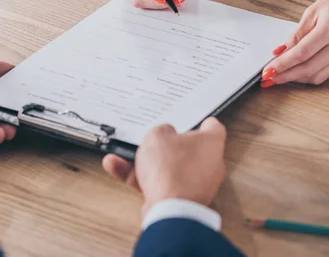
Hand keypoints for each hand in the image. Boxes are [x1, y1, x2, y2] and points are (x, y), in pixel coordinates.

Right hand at [102, 117, 226, 216]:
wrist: (170, 209)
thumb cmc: (172, 169)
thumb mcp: (158, 136)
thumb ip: (160, 131)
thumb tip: (162, 136)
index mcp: (211, 143)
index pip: (212, 127)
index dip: (201, 122)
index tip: (194, 121)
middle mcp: (209, 164)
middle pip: (186, 149)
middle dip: (165, 145)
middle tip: (152, 139)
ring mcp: (196, 184)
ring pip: (168, 168)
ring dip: (145, 162)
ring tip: (123, 154)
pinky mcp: (181, 199)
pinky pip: (159, 184)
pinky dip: (139, 177)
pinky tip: (116, 167)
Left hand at [260, 0, 328, 86]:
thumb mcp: (313, 11)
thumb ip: (297, 33)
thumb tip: (280, 51)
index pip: (301, 54)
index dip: (282, 65)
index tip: (267, 71)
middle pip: (307, 69)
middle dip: (285, 76)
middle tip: (269, 79)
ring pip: (316, 76)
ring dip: (296, 78)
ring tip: (280, 76)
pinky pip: (326, 74)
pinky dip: (310, 75)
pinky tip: (298, 71)